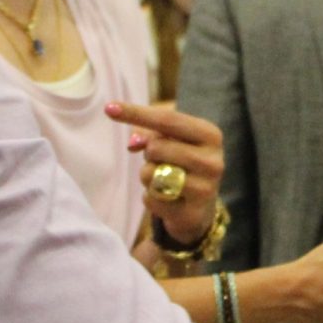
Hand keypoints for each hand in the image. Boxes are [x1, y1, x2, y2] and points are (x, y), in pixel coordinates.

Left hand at [107, 100, 224, 247]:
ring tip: (164, 181)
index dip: (136, 113)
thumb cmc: (182, 165)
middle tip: (161, 161)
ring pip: (151, 174)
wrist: (201, 210)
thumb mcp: (172, 141)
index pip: (168, 119)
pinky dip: (150, 198)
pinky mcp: (192, 214)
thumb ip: (151, 134)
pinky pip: (150, 199)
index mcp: (210, 135)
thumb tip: (133, 142)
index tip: (109, 107)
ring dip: (147, 177)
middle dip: (148, 154)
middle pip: (156, 147)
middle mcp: (213, 161)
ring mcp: (205, 189)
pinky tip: (167, 200)